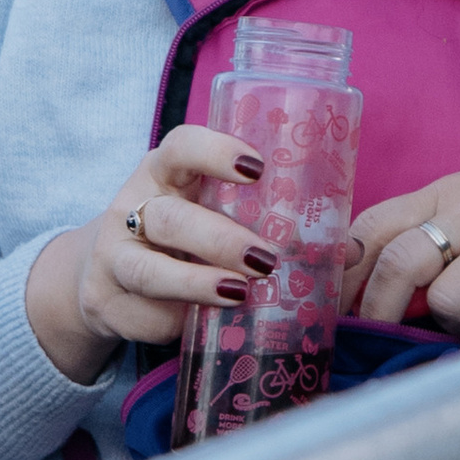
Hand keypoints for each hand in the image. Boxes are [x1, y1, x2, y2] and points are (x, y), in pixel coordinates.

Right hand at [23, 126, 279, 383]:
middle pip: (170, 215)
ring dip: (197, 281)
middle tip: (266, 258)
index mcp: (166, 173)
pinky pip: (146, 305)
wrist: (108, 279)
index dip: (216, 152)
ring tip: (240, 292)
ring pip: (150, 267)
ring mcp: (117, 252)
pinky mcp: (110, 296)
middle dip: (219, 238)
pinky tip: (215, 312)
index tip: (258, 168)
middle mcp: (135, 205)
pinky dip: (182, 309)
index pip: (182, 147)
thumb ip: (275, 228)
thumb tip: (351, 249)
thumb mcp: (216, 219)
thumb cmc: (182, 241)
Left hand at [346, 143, 459, 338]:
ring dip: (451, 323)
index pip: (372, 224)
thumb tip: (372, 286)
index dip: (344, 268)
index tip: (333, 303)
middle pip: (397, 264)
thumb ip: (431, 229)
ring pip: (444, 302)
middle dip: (377, 310)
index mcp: (447, 190)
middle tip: (376, 333)